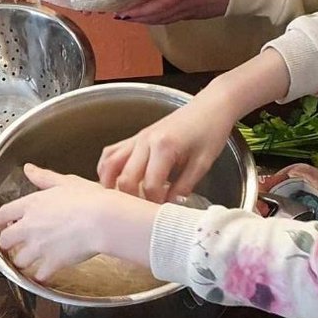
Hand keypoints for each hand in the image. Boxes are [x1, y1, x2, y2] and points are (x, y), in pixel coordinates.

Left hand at [0, 164, 157, 281]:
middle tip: (13, 245)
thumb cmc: (90, 199)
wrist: (104, 220)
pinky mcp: (52, 263)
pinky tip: (44, 274)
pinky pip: (39, 275)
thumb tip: (29, 170)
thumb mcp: (65, 182)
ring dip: (22, 262)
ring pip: (18, 261)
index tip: (2, 225)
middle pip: (4, 241)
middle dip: (7, 244)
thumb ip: (44, 178)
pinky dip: (40, 276)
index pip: (2, 215)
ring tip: (28, 260)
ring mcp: (39, 247)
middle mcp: (29, 227)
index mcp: (31, 205)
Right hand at [98, 93, 239, 201]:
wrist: (210, 106)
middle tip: (143, 209)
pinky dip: (107, 168)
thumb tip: (169, 206)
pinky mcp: (135, 137)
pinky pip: (111, 153)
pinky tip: (113, 180)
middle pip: (125, 178)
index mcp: (164, 147)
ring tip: (120, 199)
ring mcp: (137, 138)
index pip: (150, 185)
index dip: (155, 203)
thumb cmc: (210, 131)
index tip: (163, 211)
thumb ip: (184, 187)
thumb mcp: (203, 163)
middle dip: (132, 199)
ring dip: (110, 184)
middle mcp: (144, 142)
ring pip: (110, 164)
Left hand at [119, 0, 237, 24]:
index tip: (120, 13)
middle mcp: (186, 5)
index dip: (137, 10)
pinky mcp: (197, 13)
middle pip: (155, 16)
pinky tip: (154, 15)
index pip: (156, 5)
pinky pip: (172, 19)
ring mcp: (192, 11)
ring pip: (163, 20)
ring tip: (130, 18)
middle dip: (136, 18)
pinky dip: (159, 19)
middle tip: (118, 17)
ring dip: (146, 20)